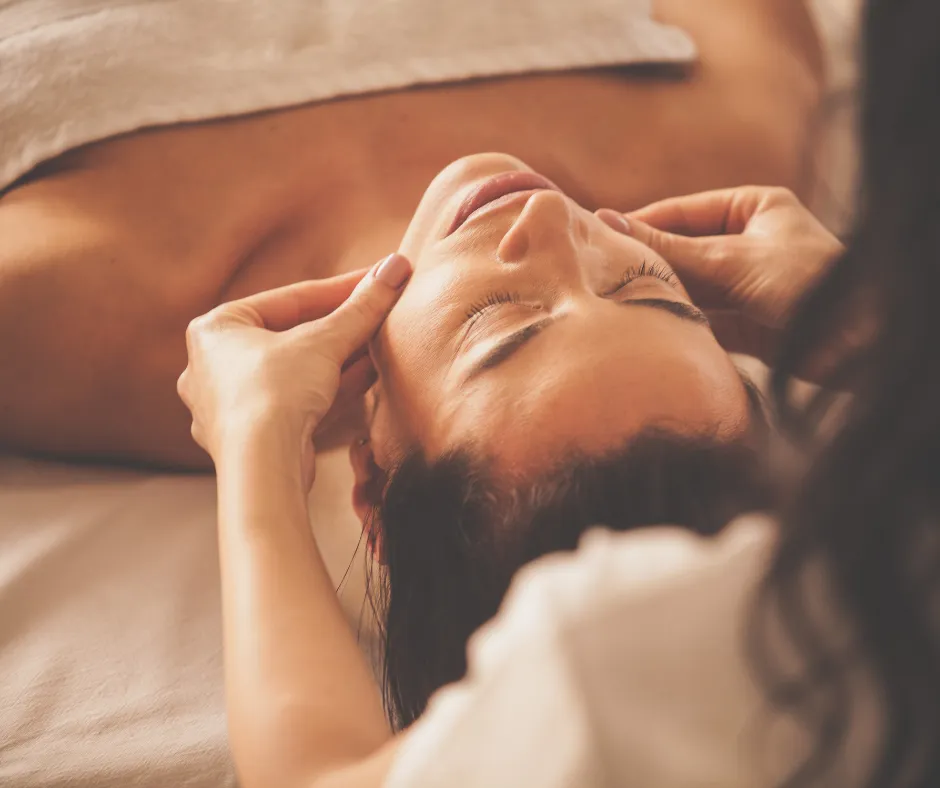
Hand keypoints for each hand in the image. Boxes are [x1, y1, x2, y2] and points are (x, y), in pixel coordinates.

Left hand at [177, 254, 410, 487]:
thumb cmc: (275, 394)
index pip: (290, 300)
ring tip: (381, 342)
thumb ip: (361, 306)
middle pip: (293, 336)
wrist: (263, 467)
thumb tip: (395, 267)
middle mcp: (213, 366)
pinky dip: (331, 388)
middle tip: (381, 310)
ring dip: (341, 357)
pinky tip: (369, 374)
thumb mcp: (325, 341)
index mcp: (215, 329)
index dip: (342, 288)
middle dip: (342, 326)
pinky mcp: (253, 438)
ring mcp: (231, 405)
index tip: (378, 279)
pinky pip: (297, 401)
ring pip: (297, 371)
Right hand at [597, 187, 843, 363]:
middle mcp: (745, 242)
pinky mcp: (744, 324)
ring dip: (658, 295)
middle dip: (646, 265)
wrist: (860, 345)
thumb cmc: (809, 282)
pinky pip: (698, 318)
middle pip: (680, 250)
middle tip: (597, 275)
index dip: (639, 225)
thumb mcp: (731, 259)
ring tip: (612, 303)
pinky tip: (644, 326)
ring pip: (687, 286)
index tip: (596, 237)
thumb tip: (607, 222)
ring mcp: (743, 285)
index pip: (680, 212)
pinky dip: (675, 322)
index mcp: (751, 207)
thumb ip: (669, 248)